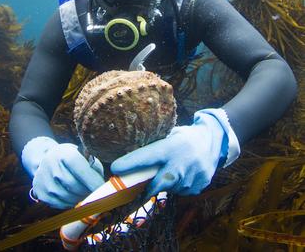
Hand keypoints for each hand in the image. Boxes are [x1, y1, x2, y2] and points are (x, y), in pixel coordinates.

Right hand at [22, 137, 104, 208]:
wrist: (47, 159)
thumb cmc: (72, 158)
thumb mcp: (83, 155)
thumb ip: (94, 167)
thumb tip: (103, 185)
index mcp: (64, 153)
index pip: (82, 171)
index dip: (94, 182)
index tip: (104, 190)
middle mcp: (51, 165)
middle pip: (74, 186)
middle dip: (87, 192)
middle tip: (96, 194)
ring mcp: (43, 179)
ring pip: (67, 197)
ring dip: (79, 199)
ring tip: (85, 195)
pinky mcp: (40, 191)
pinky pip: (59, 204)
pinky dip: (70, 203)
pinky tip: (74, 197)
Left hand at [111, 111, 226, 197]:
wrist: (214, 139)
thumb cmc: (185, 137)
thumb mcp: (171, 136)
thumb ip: (155, 147)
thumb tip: (131, 157)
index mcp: (170, 147)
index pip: (146, 157)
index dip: (130, 163)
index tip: (115, 169)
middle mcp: (181, 163)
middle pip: (157, 184)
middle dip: (146, 188)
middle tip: (137, 189)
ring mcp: (192, 176)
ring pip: (171, 189)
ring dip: (166, 184)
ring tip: (172, 170)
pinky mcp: (199, 185)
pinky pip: (182, 191)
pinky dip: (179, 186)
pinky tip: (184, 174)